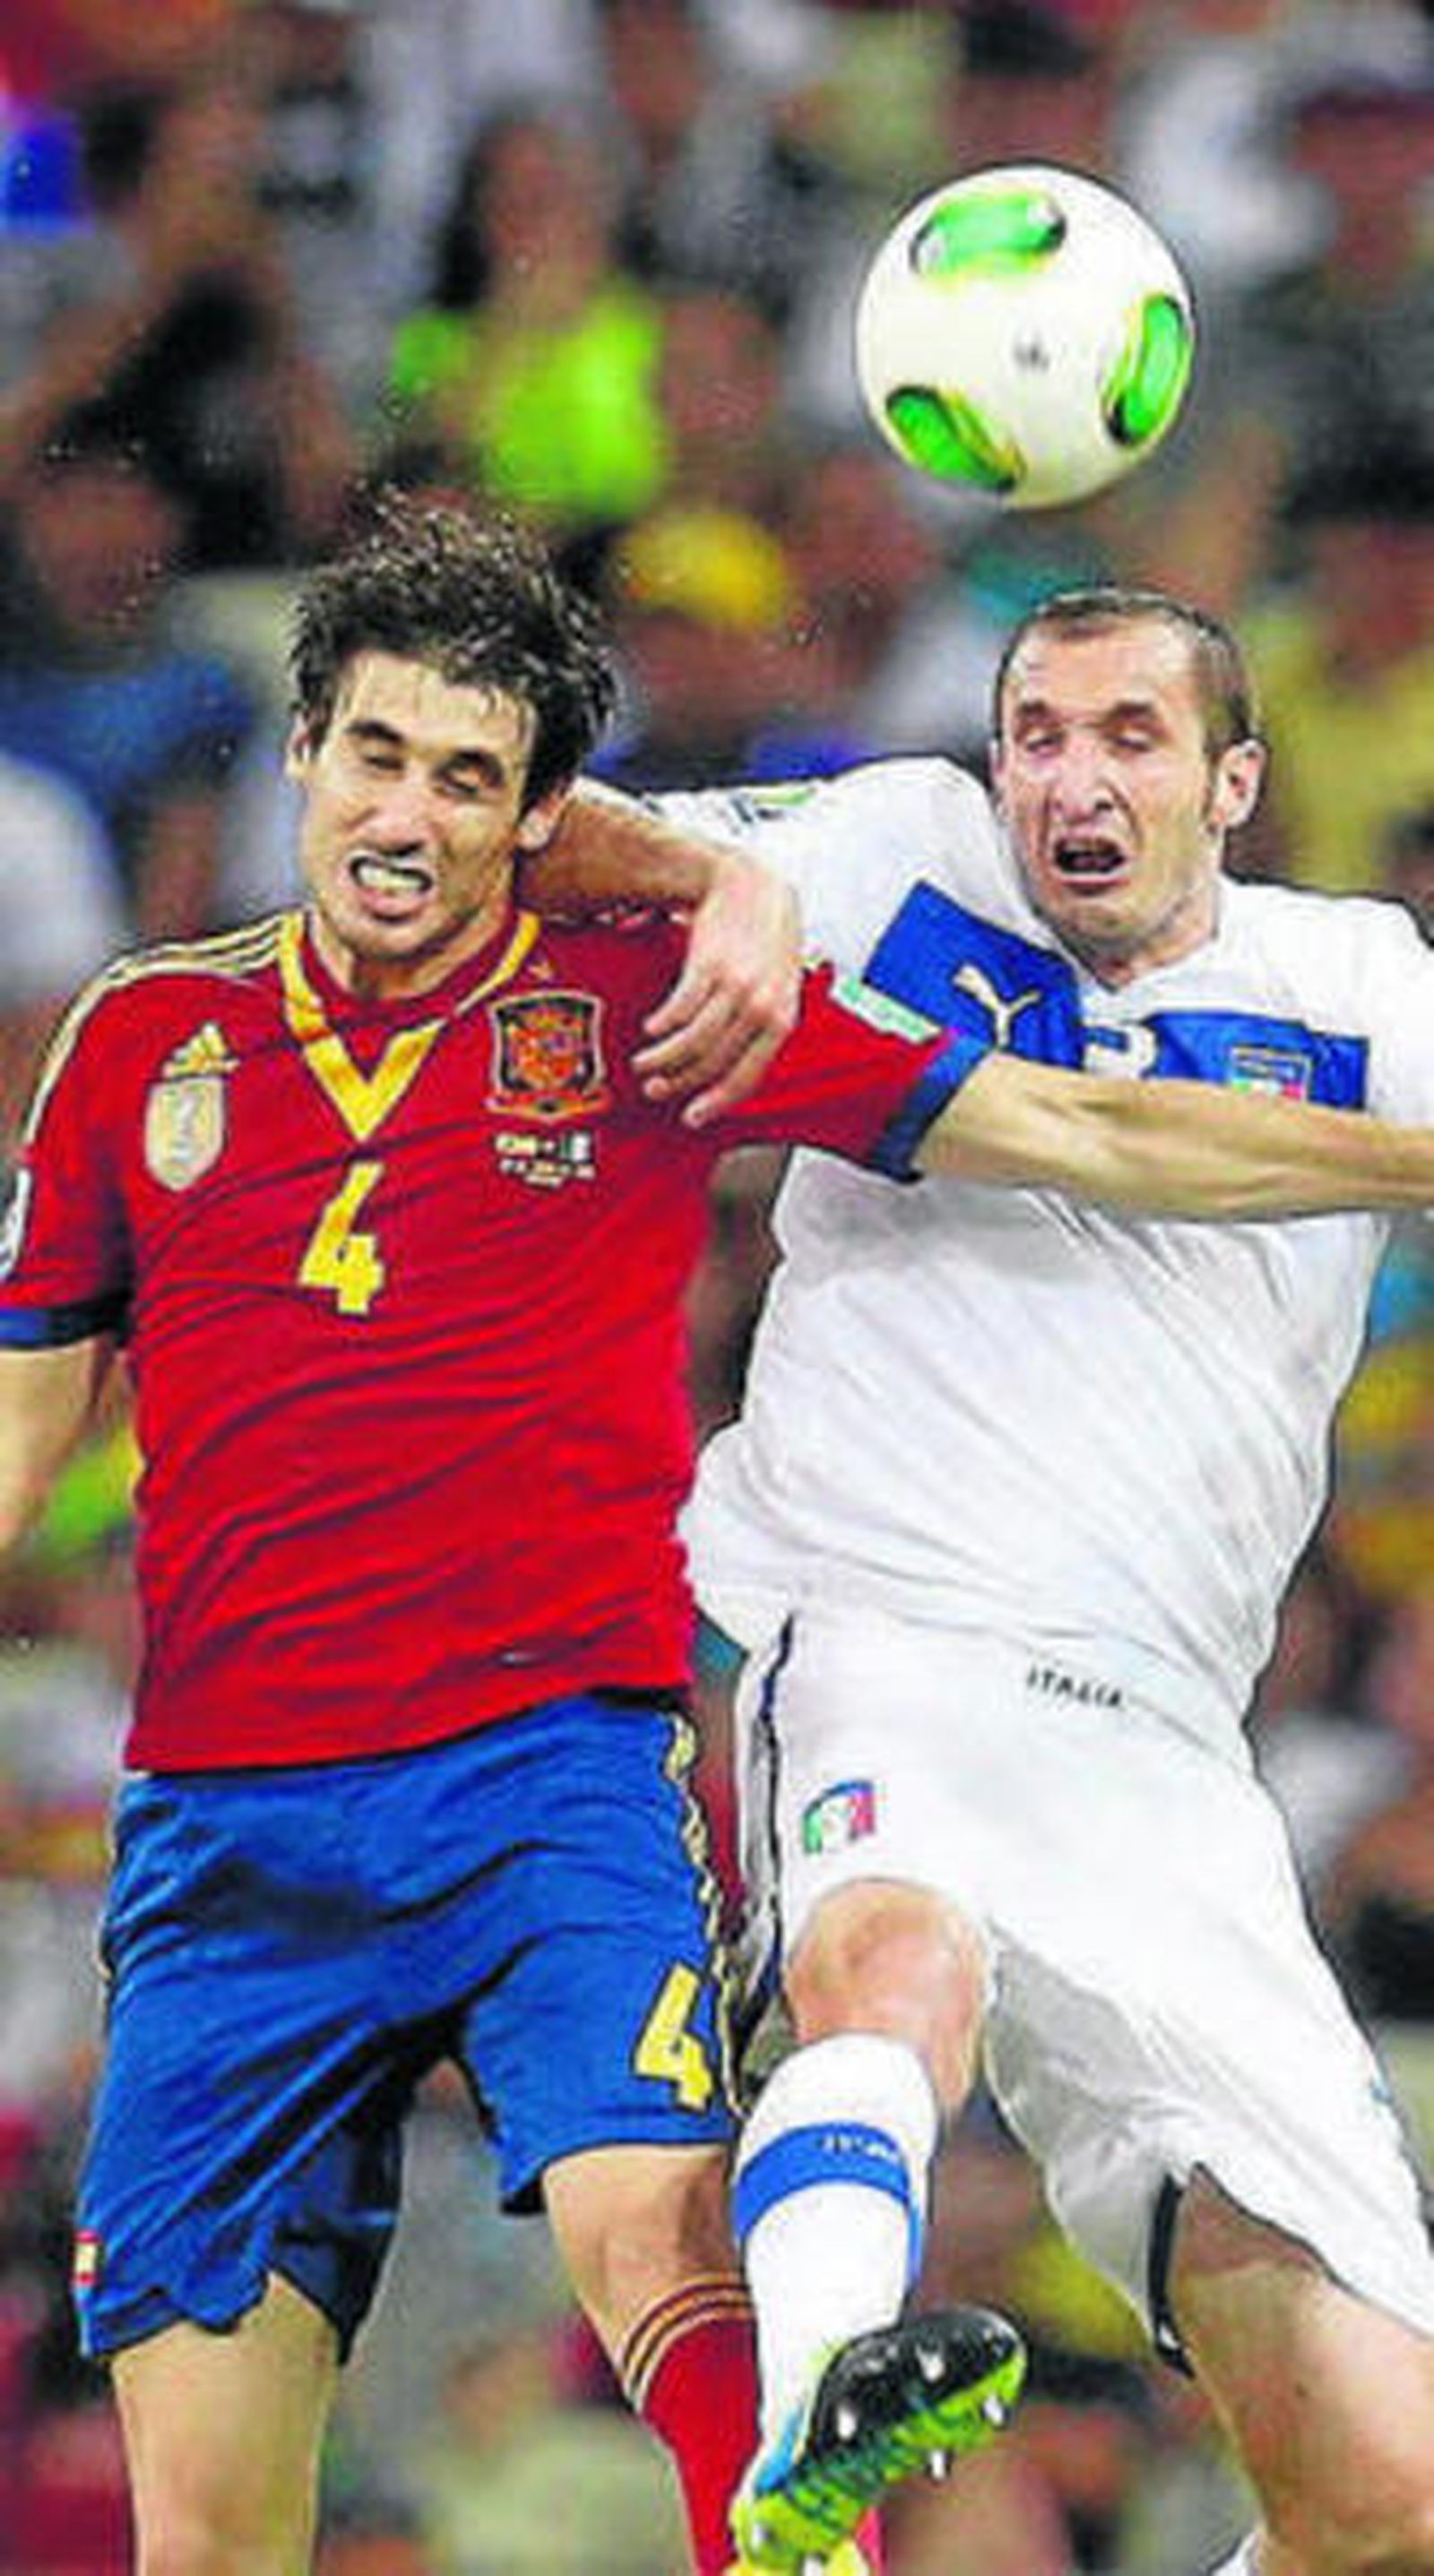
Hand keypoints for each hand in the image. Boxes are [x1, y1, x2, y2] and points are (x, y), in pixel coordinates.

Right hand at [634, 855, 801, 1126]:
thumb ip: (761, 1026)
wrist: (751, 885)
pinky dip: (661, 1026)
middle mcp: (763, 1007)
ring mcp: (737, 987)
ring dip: (661, 1059)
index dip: (716, 1102)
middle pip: (714, 1063)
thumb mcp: (777, 985)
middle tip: (655, 1090)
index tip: (692, 1117)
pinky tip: (651, 1028)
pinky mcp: (710, 966)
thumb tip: (731, 1069)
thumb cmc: (763, 938)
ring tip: (644, 1062)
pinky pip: (680, 1010)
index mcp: (783, 1019)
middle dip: (679, 1084)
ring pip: (693, 1042)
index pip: (748, 1077)